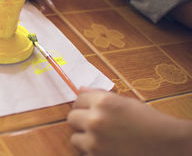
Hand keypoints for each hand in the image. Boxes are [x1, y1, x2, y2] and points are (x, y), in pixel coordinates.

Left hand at [67, 87, 191, 155]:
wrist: (167, 145)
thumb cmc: (149, 121)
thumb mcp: (126, 102)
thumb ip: (100, 95)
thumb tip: (80, 89)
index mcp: (104, 102)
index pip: (78, 99)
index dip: (84, 104)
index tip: (90, 109)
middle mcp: (96, 119)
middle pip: (72, 117)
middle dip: (81, 120)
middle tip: (95, 124)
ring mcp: (95, 141)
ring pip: (75, 138)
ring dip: (84, 138)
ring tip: (101, 139)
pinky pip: (84, 153)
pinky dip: (91, 152)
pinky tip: (106, 148)